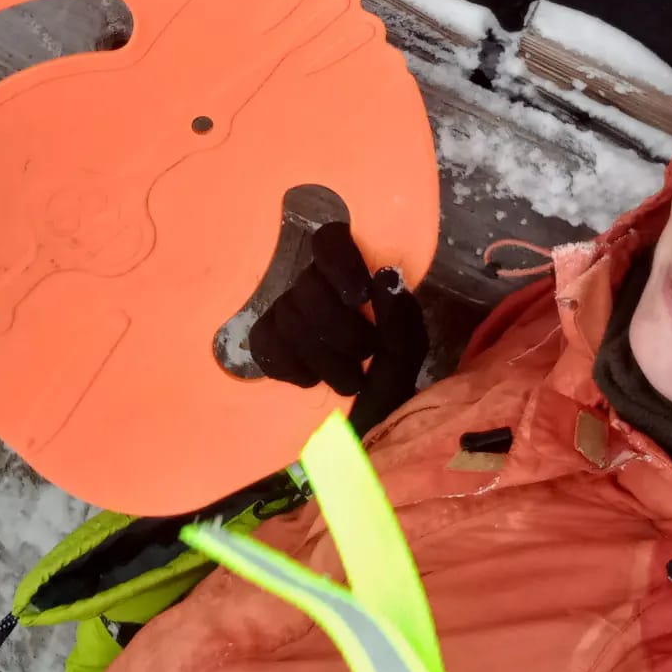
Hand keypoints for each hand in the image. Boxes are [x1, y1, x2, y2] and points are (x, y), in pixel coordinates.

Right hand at [248, 222, 428, 436]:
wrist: (361, 431)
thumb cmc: (388, 384)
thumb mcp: (405, 356)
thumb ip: (401, 319)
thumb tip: (387, 276)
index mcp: (355, 274)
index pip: (331, 239)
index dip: (340, 261)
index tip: (358, 296)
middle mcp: (316, 284)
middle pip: (308, 285)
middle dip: (341, 328)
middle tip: (366, 354)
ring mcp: (287, 310)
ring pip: (288, 317)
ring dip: (325, 358)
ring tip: (351, 382)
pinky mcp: (265, 339)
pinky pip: (265, 342)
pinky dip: (292, 367)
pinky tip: (313, 380)